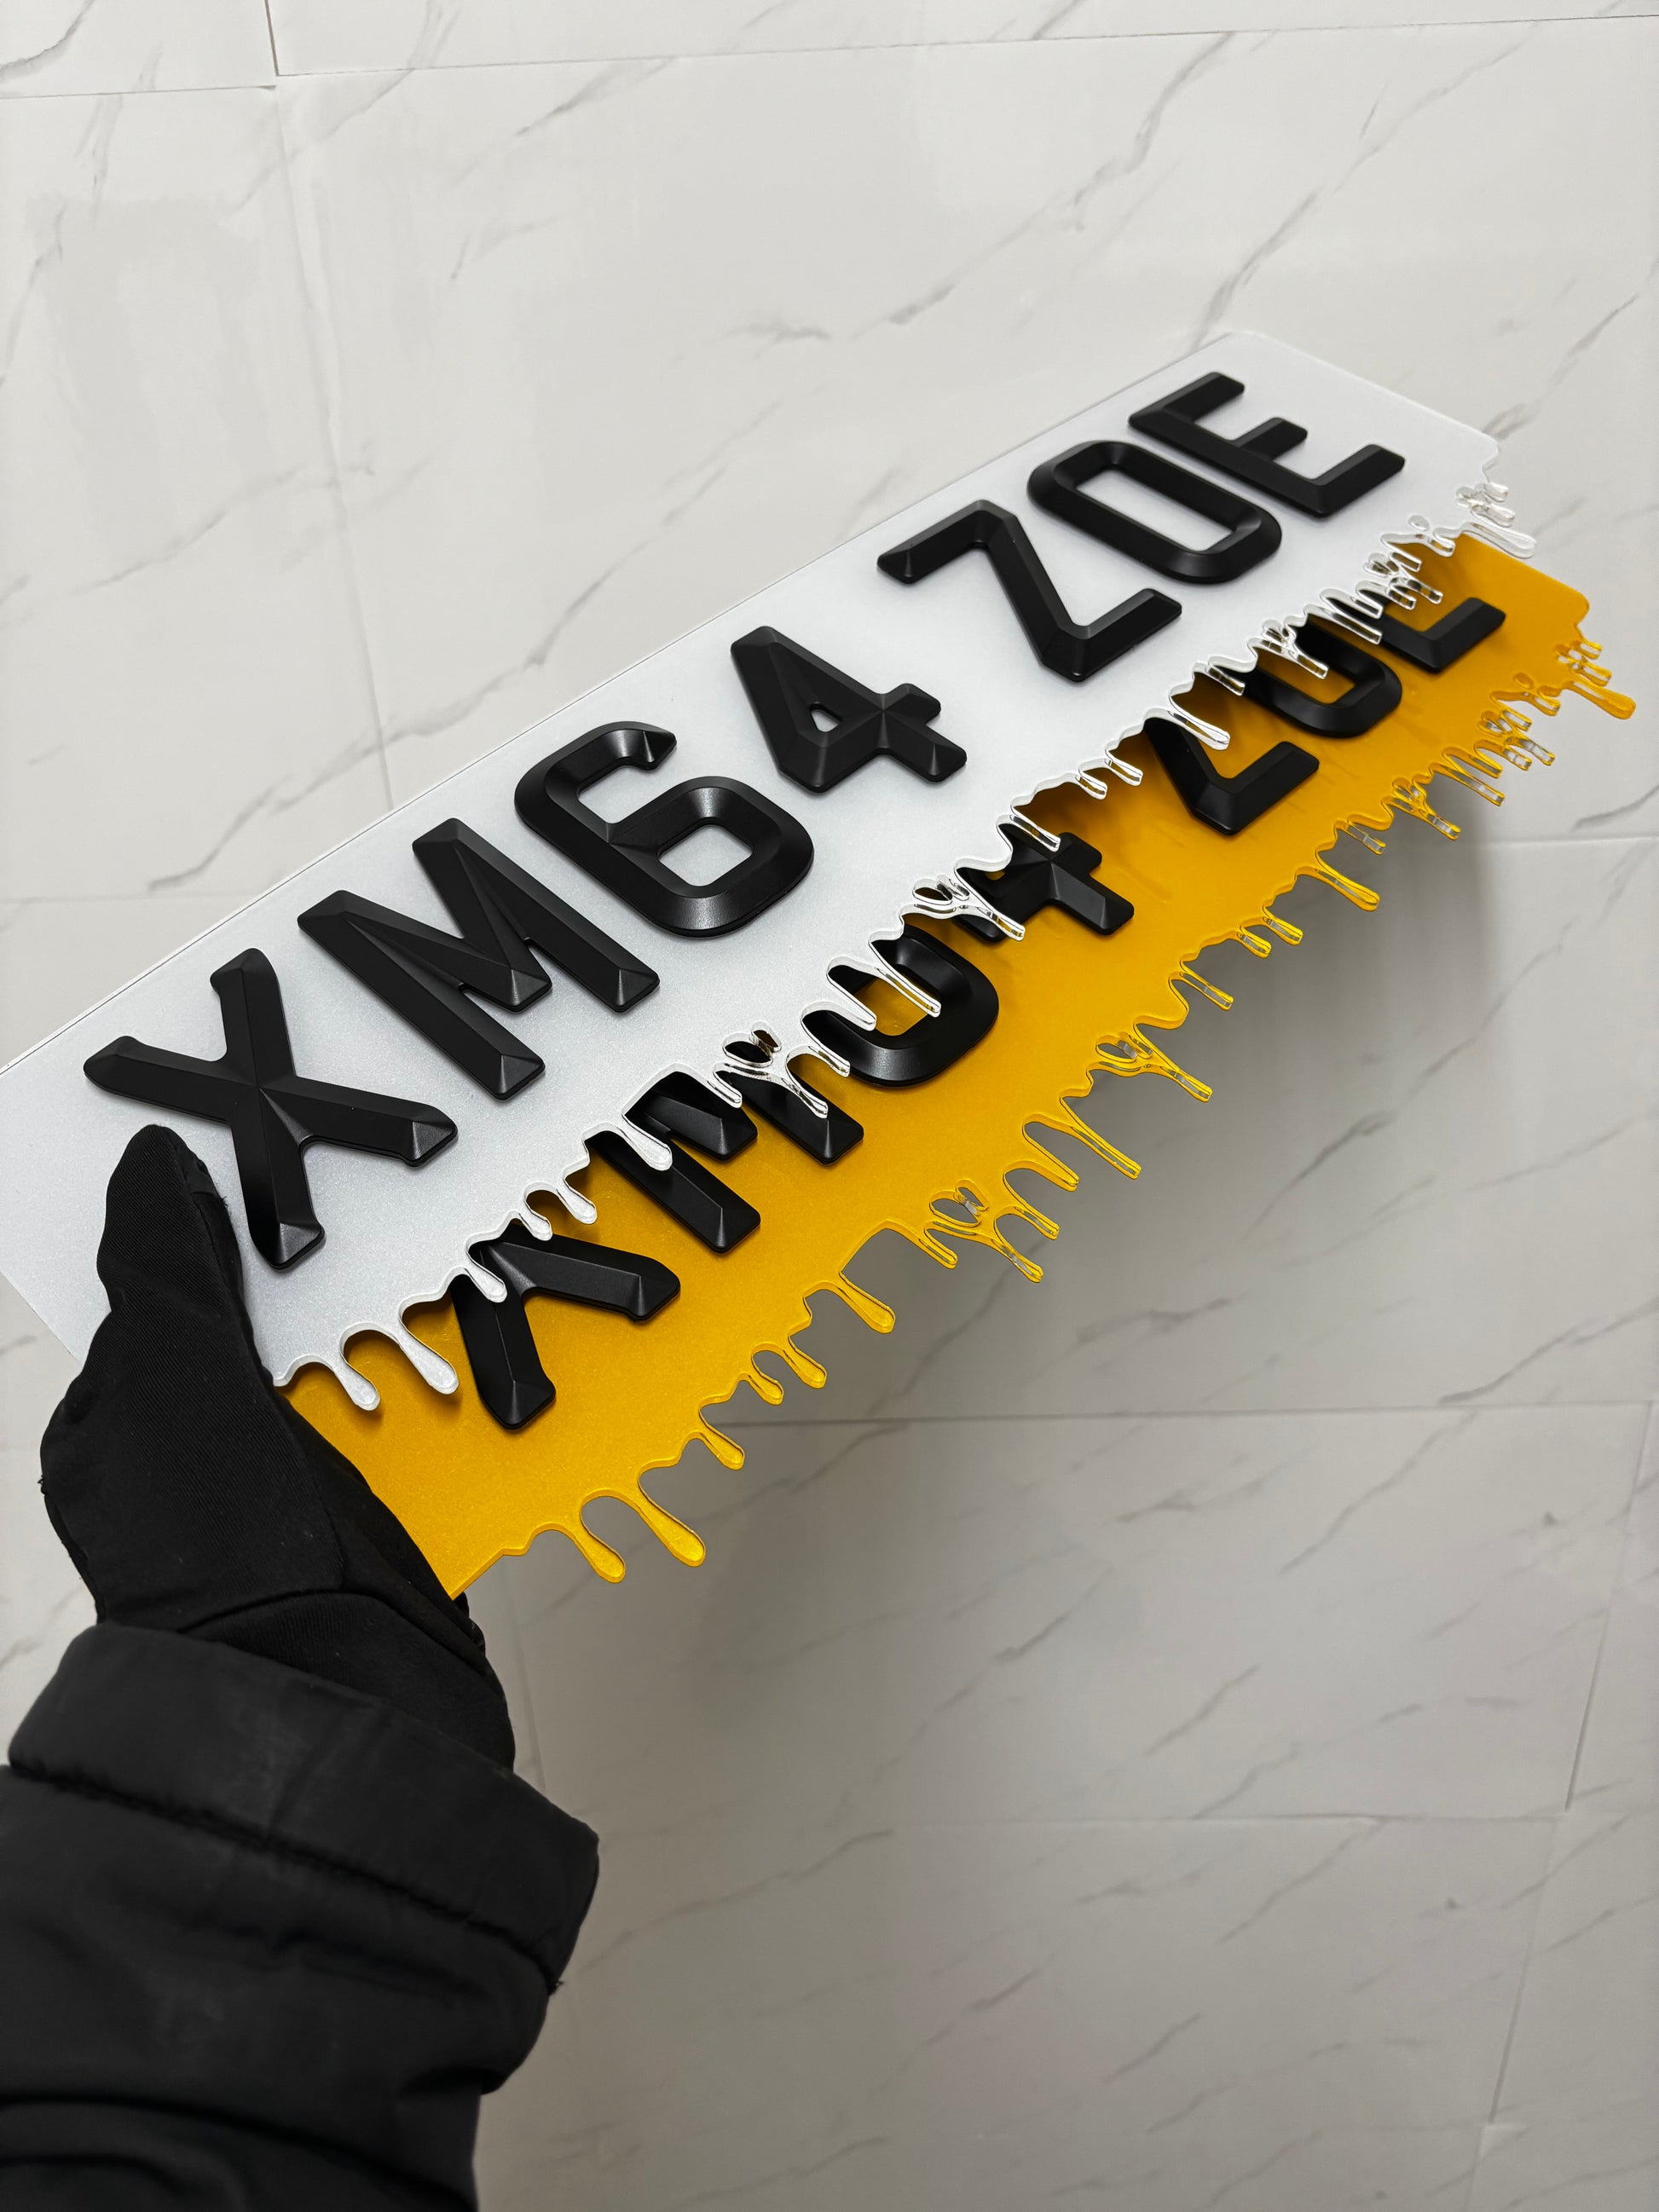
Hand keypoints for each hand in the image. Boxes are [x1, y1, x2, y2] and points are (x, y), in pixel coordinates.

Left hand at [40, 1125, 514, 1765]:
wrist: (338, 1686)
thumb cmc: (220, 1556)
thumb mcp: (173, 1371)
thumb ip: (160, 1261)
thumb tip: (148, 1163)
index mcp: (119, 1432)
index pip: (158, 1294)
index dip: (204, 1227)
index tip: (256, 1167)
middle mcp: (197, 1463)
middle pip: (263, 1325)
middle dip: (315, 1280)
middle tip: (362, 1222)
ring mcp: (286, 1493)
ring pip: (345, 1374)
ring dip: (389, 1337)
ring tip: (422, 1289)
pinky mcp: (373, 1522)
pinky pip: (408, 1429)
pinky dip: (437, 1397)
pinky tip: (457, 1365)